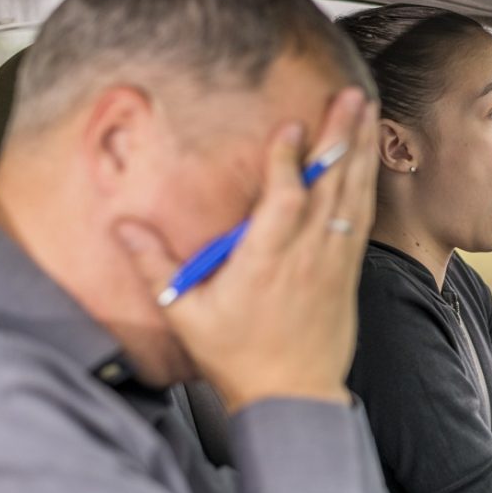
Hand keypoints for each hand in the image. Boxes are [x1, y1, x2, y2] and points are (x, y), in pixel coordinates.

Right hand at [117, 88, 378, 410]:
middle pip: (329, 186)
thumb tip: (122, 226)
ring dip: (360, 150)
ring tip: (365, 110)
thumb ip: (155, 266)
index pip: (283, 201)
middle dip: (339, 137)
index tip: (290, 125)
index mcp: (266, 262)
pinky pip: (363, 216)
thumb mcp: (187, 314)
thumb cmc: (239, 357)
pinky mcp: (348, 269)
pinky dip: (367, 182)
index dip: (287, 162)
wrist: (294, 396)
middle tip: (348, 97)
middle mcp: (306, 255)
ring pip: (353, 195)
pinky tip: (369, 157)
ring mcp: (333, 260)